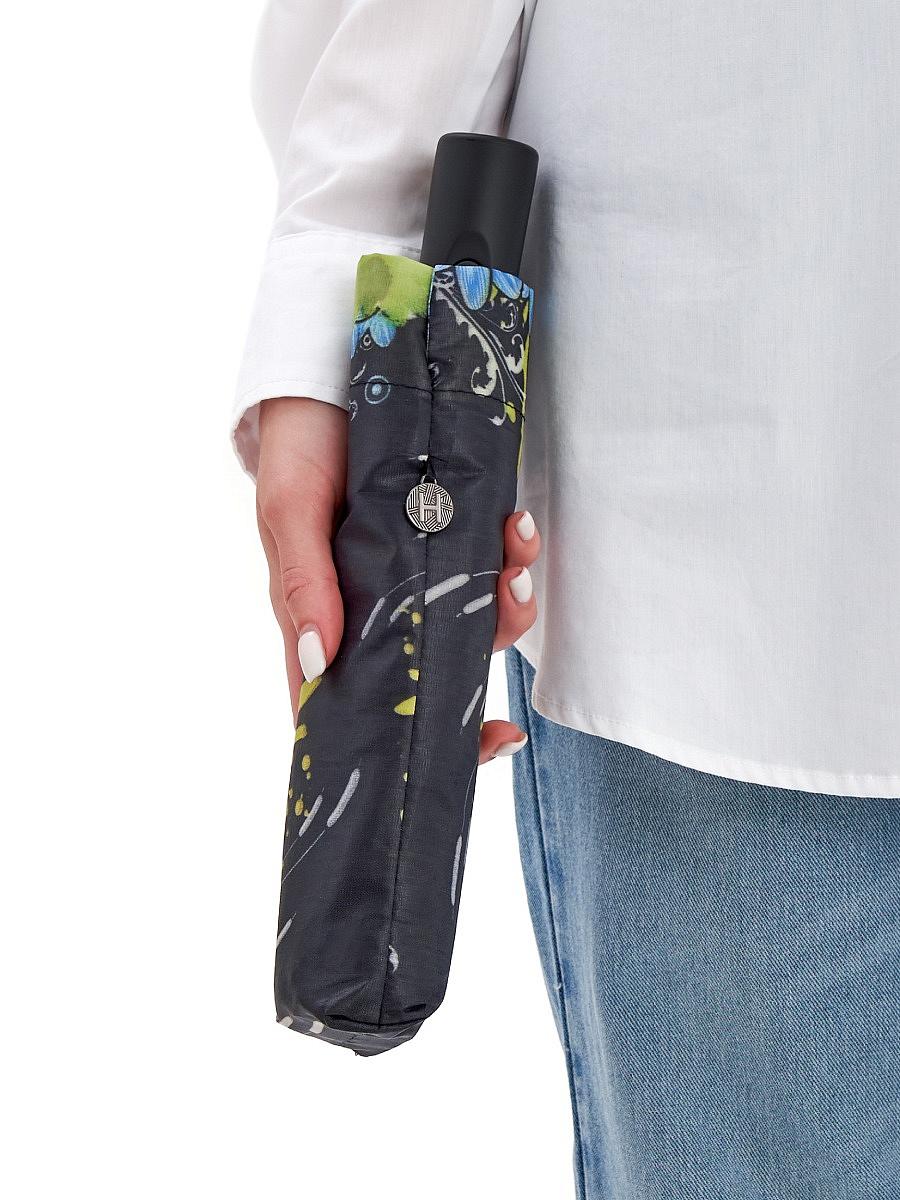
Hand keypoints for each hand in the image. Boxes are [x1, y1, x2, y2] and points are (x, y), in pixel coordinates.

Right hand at [256, 396, 539, 762]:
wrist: (335, 363)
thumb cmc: (298, 444)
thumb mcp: (288, 510)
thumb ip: (301, 585)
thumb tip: (320, 666)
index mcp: (325, 614)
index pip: (355, 699)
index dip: (405, 738)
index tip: (468, 754)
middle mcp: (377, 602)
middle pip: (431, 668)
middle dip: (477, 678)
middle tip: (506, 699)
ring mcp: (419, 565)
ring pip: (472, 617)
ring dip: (506, 605)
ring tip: (516, 562)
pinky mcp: (453, 527)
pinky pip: (491, 557)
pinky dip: (512, 551)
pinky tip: (517, 526)